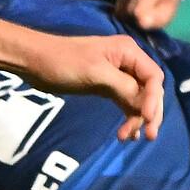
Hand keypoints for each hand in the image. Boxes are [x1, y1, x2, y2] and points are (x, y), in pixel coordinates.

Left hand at [24, 33, 166, 140]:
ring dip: (137, 118)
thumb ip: (123, 86)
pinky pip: (125, 102)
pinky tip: (127, 133)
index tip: (145, 118)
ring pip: (138, 99)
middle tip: (149, 135)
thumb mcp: (96, 72)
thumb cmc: (64, 62)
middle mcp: (127, 62)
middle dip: (150, 112)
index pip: (153, 77)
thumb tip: (144, 104)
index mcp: (128, 52)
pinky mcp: (106, 85)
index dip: (153, 99)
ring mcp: (118, 74)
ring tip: (128, 137)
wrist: (35, 62)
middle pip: (149, 90)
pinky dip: (127, 117)